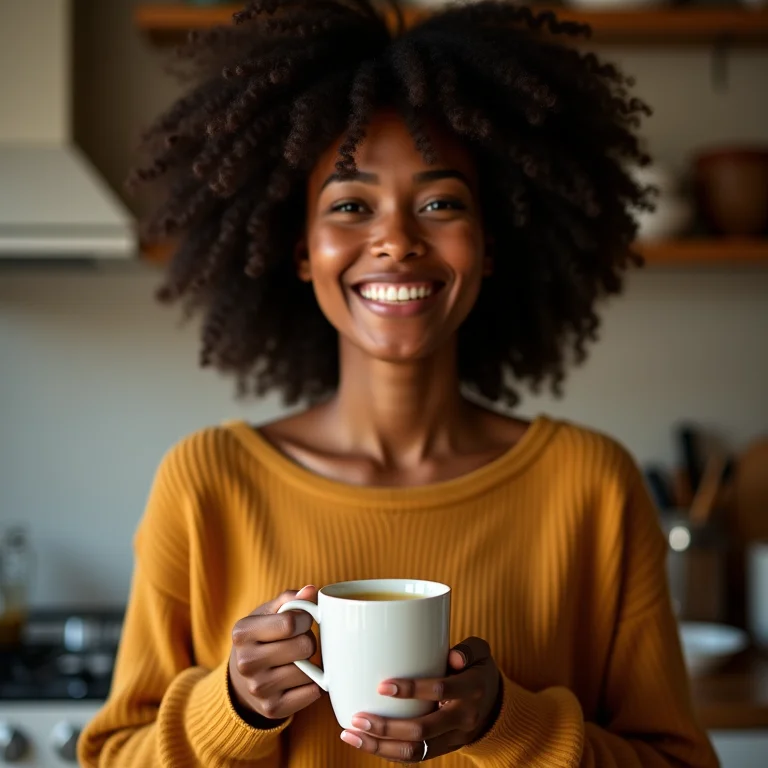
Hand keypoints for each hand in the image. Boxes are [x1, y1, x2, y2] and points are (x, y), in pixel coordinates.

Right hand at [228, 585, 324, 724]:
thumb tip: (311, 590)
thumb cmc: (261, 638)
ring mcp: (258, 689)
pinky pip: (312, 692)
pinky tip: (300, 679)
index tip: (303, 620)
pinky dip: (313, 684)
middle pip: (303, 646)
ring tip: (298, 660)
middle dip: (309, 640)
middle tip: (300, 642)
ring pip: (309, 671)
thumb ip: (290, 599)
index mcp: (243, 632)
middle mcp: (246, 662)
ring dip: (311, 664)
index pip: (290, 622)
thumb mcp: (267, 614)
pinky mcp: (272, 709)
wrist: (242, 681)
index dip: (305, 619)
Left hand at [340, 637, 500, 762]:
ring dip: (380, 747)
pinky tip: (364, 742)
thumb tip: (453, 656)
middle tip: (358, 717)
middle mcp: (462, 718)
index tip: (382, 686)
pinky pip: (414, 758)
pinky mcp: (442, 749)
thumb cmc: (478, 670)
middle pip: (422, 731)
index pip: (440, 691)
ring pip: (415, 752)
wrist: (495, 707)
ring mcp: (452, 739)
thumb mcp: (481, 653)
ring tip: (352, 734)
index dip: (412, 689)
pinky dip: (387, 752)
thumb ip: (468, 649)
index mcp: (471, 689)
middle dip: (387, 727)